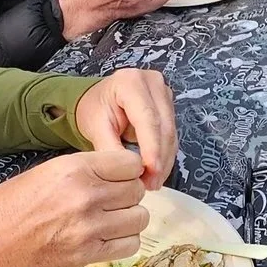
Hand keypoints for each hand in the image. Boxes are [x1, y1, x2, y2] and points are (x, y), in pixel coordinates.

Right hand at [0, 147, 148, 266]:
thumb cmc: (5, 207)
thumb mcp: (44, 172)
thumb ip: (83, 170)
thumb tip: (114, 173)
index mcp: (74, 168)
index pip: (130, 162)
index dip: (126, 170)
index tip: (118, 177)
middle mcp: (87, 195)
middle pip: (137, 190)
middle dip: (127, 194)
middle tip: (111, 201)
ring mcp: (90, 227)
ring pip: (140, 218)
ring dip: (128, 219)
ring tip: (109, 220)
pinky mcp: (89, 255)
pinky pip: (130, 245)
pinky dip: (123, 242)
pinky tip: (106, 239)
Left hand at [73, 68, 178, 186]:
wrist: (98, 100)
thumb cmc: (94, 109)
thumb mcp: (96, 127)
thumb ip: (111, 147)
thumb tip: (130, 172)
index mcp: (131, 82)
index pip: (147, 118)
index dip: (152, 147)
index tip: (151, 171)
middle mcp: (152, 83)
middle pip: (163, 126)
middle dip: (159, 158)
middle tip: (150, 184)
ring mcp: (164, 93)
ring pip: (171, 132)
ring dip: (164, 160)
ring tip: (153, 182)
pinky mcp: (169, 105)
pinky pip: (171, 134)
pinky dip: (165, 155)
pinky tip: (157, 172)